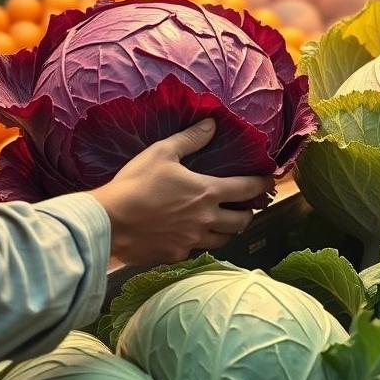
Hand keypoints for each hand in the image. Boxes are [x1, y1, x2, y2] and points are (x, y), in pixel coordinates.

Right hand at [91, 119, 274, 265]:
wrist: (109, 222)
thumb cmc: (136, 183)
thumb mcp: (162, 152)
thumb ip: (191, 139)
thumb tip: (212, 124)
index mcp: (207, 192)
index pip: (247, 189)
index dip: (262, 184)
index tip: (271, 181)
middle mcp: (205, 219)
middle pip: (241, 222)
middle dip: (248, 212)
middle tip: (246, 205)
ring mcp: (191, 240)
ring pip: (223, 239)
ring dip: (228, 230)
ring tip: (224, 221)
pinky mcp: (175, 255)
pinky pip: (197, 250)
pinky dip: (201, 241)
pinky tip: (193, 234)